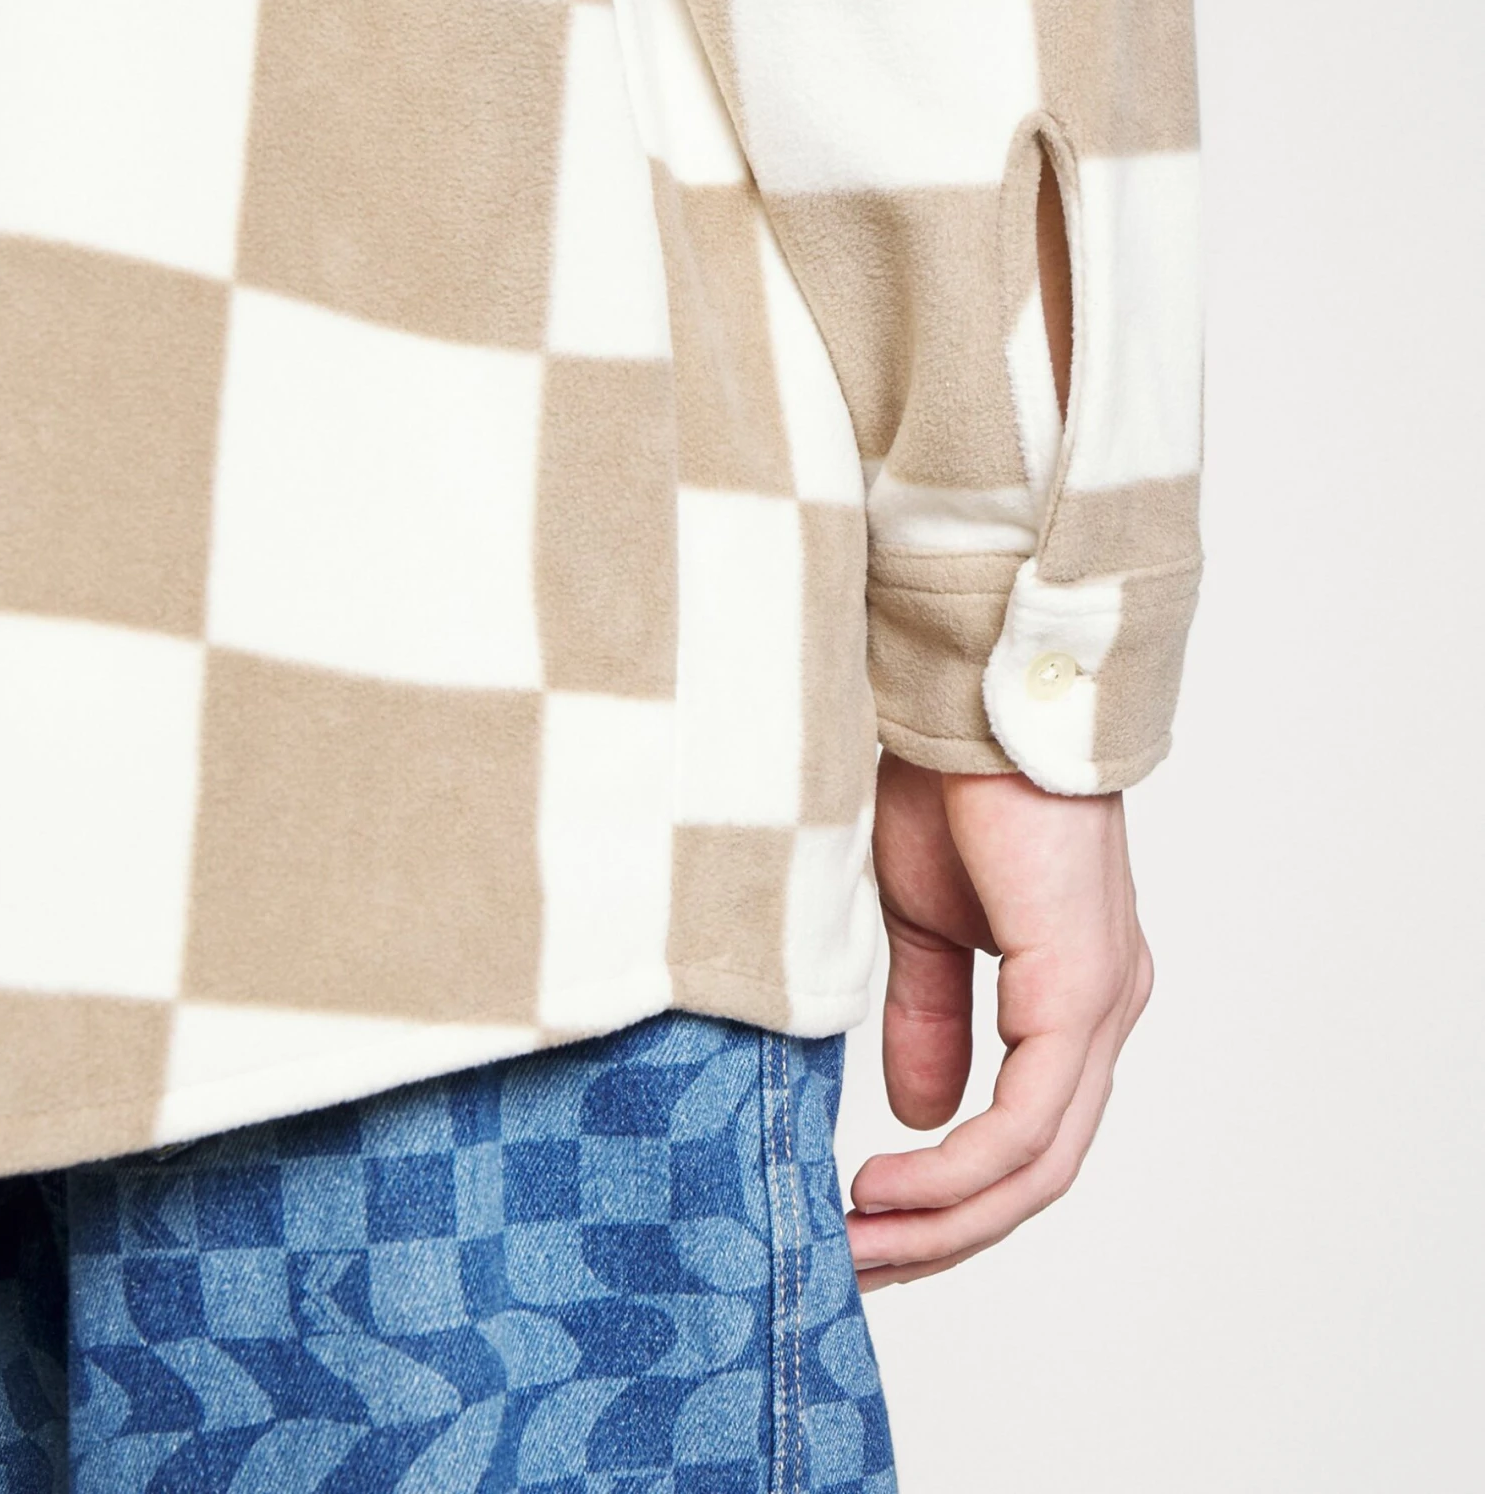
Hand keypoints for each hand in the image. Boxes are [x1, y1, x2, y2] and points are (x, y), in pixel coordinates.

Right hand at [847, 752, 1152, 1290]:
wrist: (964, 696)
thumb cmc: (945, 783)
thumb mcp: (918, 923)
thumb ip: (927, 1016)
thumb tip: (919, 1111)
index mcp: (1071, 990)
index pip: (1026, 1135)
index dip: (949, 1198)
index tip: (864, 1228)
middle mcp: (1105, 1006)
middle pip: (1040, 1171)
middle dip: (944, 1233)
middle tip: (856, 1265)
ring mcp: (1103, 1000)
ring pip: (1040, 1163)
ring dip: (945, 1219)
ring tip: (860, 1241)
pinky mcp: (1080, 986)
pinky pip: (1027, 1121)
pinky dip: (956, 1170)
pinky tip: (889, 1183)